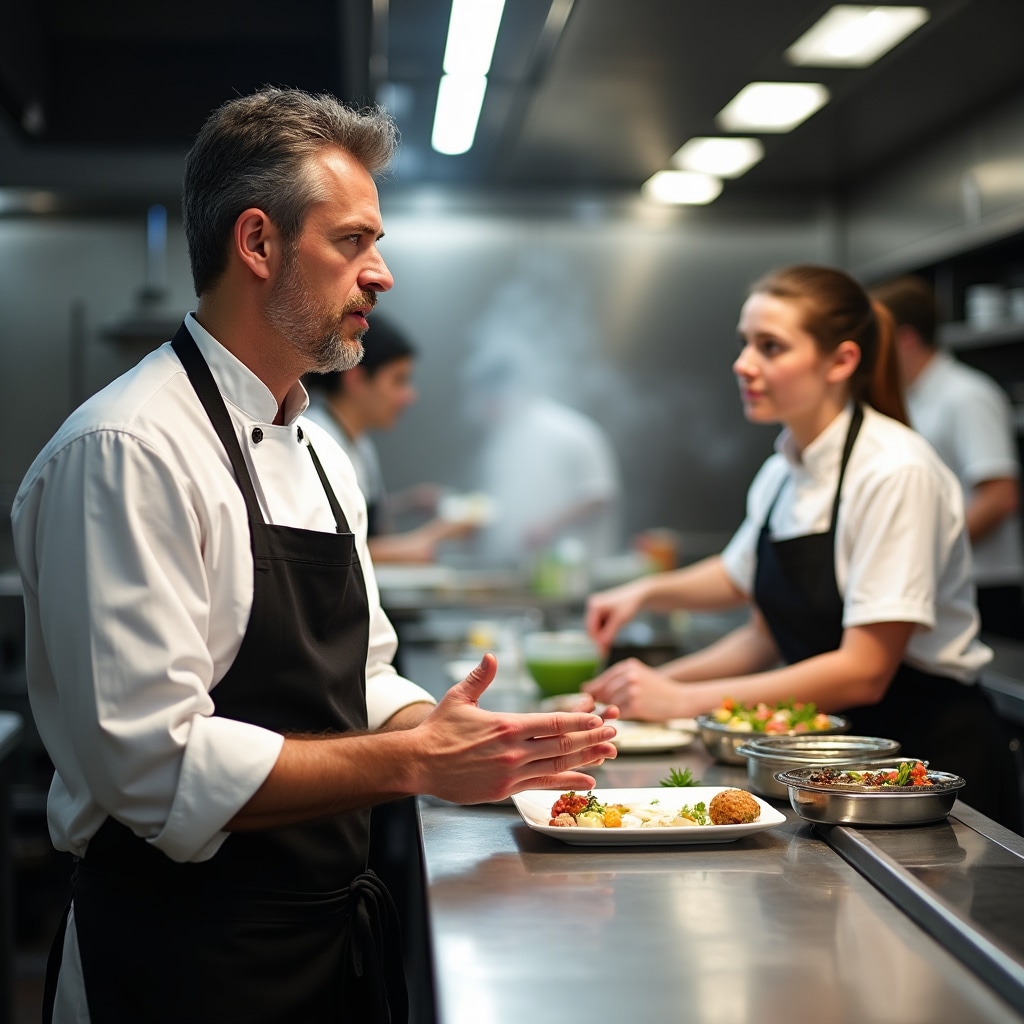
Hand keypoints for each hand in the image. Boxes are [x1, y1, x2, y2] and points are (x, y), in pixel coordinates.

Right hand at [414, 654, 618, 802]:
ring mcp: (511, 772)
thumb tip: (491, 655)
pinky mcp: (505, 790)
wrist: (419, 763)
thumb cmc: (438, 730)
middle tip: (615, 733)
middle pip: (562, 744)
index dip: (579, 720)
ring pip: (558, 765)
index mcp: (507, 724)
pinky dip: (568, 783)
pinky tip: (588, 781)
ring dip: (587, 759)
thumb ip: (480, 676)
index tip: (599, 717)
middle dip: (592, 738)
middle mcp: (514, 749)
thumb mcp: (459, 697)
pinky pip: (544, 785)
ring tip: (609, 754)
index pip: (552, 721)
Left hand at [582, 657, 688, 720]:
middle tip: (609, 707)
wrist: (679, 698)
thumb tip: (586, 688)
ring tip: (627, 707)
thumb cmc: (657, 689)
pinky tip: (632, 712)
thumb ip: (615, 679)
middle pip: (605, 692)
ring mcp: (632, 690)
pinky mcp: (636, 705)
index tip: (591, 697)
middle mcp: (629, 676)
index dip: (596, 690)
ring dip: (614, 709)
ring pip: (611, 704)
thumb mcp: (637, 675)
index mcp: (628, 666)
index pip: (603, 679)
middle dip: (604, 701)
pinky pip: (620, 713)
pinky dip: (623, 715)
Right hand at [585, 579, 648, 652]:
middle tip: (604, 653)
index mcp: (595, 605)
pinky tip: (609, 638)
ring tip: (607, 648)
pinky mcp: (601, 611)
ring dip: (601, 637)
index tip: (601, 652)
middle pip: (591, 628)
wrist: (638, 596)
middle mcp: (593, 605)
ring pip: (595, 628)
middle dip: (598, 640)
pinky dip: (604, 632)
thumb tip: (601, 645)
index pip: (591, 628)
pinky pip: (599, 625)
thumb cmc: (630, 605)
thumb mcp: (620, 620)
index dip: (596, 641)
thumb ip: (609, 632)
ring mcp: (596, 608)